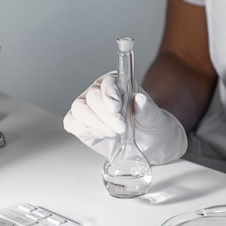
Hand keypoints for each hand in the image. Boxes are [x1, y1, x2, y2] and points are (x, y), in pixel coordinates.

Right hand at [63, 72, 186, 164]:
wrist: (146, 143)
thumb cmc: (149, 125)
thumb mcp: (153, 117)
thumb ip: (146, 109)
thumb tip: (140, 99)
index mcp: (118, 84)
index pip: (108, 82)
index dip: (110, 93)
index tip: (116, 107)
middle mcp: (100, 93)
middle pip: (92, 96)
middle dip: (105, 115)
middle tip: (120, 127)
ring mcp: (88, 108)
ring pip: (79, 109)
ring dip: (96, 124)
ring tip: (114, 133)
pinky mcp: (80, 123)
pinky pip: (72, 123)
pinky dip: (86, 130)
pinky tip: (101, 134)